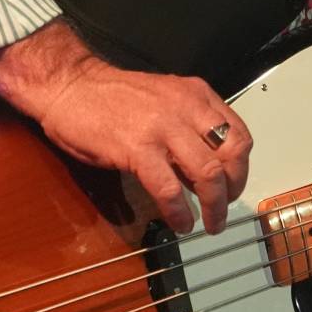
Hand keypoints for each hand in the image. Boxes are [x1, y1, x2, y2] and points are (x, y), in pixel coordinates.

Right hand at [0, 20, 250, 234]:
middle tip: (224, 209)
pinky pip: (170, 188)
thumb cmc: (111, 97)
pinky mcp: (137, 149)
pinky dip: (179, 211)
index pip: (238, 133)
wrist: (69, 86)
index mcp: (196, 95)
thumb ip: (187, 128)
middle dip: (233, 189)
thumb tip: (203, 170)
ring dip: (214, 206)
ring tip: (209, 225)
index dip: (242, 167)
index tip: (233, 187)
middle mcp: (186, 107)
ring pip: (208, 173)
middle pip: (232, 153)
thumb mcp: (163, 101)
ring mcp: (163, 128)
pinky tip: (179, 222)